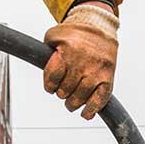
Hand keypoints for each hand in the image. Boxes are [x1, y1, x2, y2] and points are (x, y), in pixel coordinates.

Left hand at [43, 0, 118, 119]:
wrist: (101, 29)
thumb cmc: (76, 34)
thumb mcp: (55, 35)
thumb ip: (44, 49)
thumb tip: (36, 62)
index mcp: (68, 52)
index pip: (52, 78)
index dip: (49, 85)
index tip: (51, 86)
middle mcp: (82, 63)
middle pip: (64, 91)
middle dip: (61, 93)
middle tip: (64, 90)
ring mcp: (96, 72)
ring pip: (79, 98)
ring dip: (72, 103)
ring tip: (71, 102)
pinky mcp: (108, 79)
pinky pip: (99, 100)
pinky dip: (91, 110)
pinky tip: (85, 114)